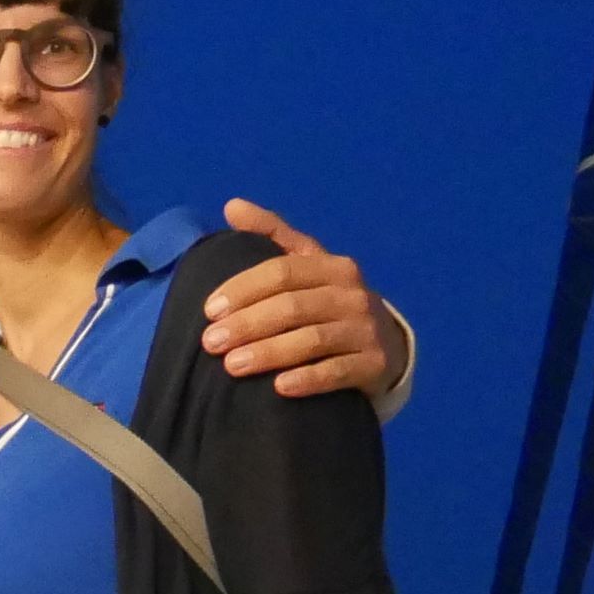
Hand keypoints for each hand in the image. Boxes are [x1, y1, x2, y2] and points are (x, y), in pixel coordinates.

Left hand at [197, 205, 401, 401]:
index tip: (209, 311)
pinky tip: (279, 388)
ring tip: (232, 366)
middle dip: (248, 324)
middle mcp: (352, 294)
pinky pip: (337, 372)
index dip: (243, 290)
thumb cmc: (330, 304)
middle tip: (211, 343)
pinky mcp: (375, 364)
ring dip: (269, 352)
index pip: (281, 272)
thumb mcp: (307, 266)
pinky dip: (308, 379)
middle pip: (293, 306)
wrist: (385, 347)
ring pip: (312, 340)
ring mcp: (366, 329)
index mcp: (332, 266)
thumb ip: (272, 235)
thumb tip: (232, 205)